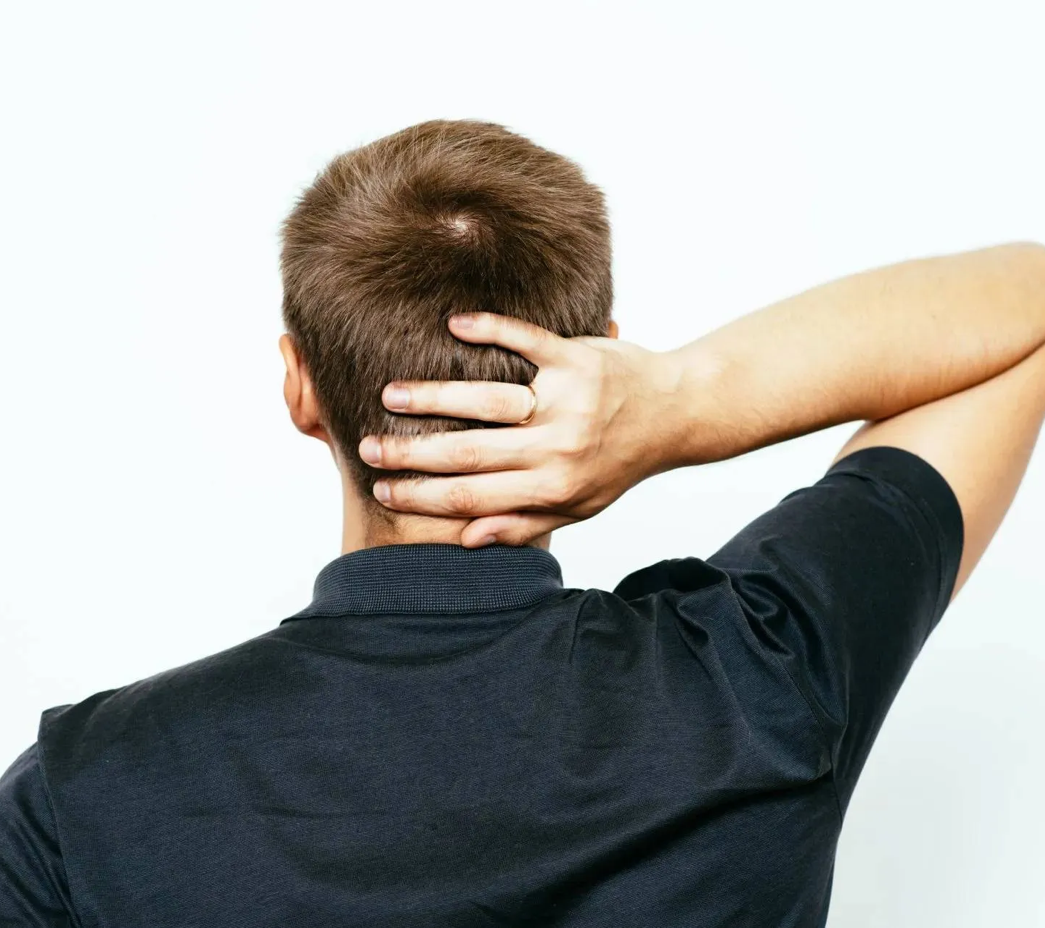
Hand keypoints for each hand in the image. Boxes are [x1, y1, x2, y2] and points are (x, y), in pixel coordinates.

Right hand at [358, 313, 682, 546]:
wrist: (676, 413)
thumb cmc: (618, 463)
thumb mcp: (578, 506)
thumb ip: (524, 522)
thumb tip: (466, 539)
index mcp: (553, 488)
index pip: (473, 498)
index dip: (423, 498)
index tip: (381, 491)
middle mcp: (559, 447)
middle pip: (470, 453)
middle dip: (412, 453)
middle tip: (367, 446)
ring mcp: (568, 399)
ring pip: (489, 399)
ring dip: (435, 396)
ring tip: (391, 394)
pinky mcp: (578, 357)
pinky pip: (528, 340)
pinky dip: (490, 329)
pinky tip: (454, 325)